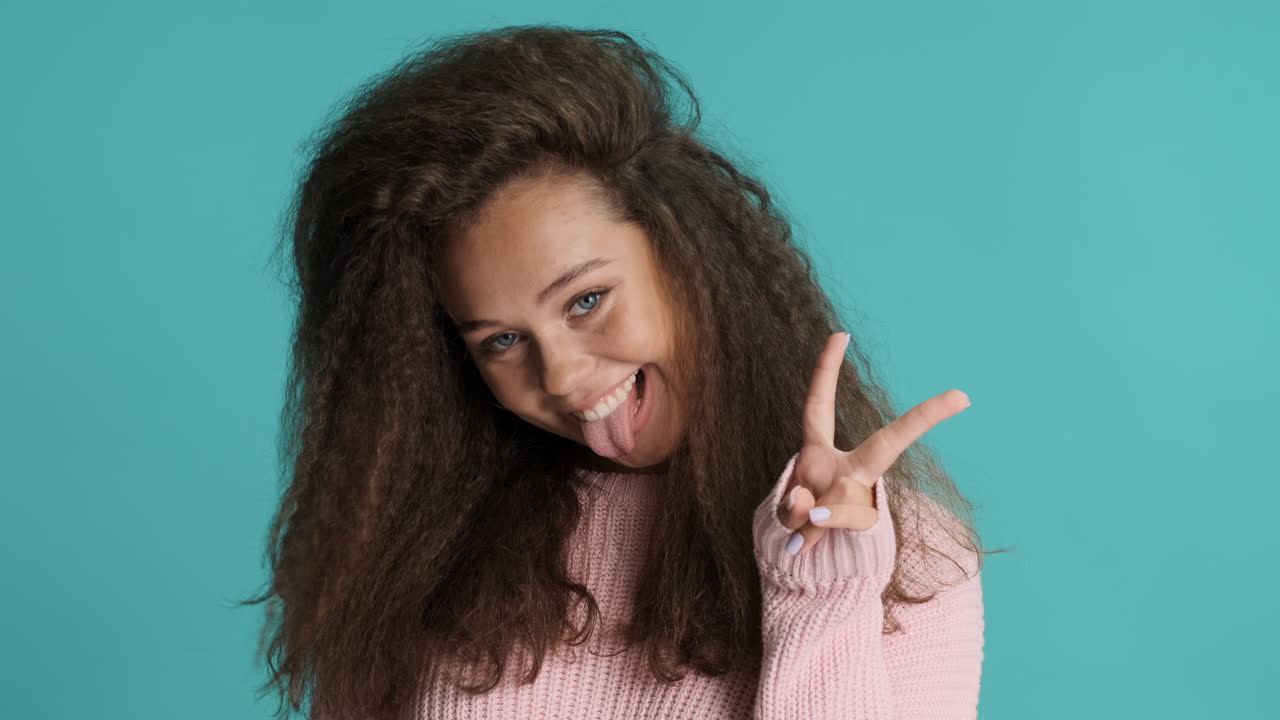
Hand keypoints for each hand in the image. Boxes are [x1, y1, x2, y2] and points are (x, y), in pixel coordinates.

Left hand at [777, 332, 971, 555]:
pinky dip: (809, 536)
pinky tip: (797, 547)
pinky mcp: (863, 525)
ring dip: (817, 515)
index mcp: (821, 450)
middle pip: (887, 443)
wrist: (811, 553)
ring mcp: (859, 496)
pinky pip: (836, 527)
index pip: (821, 406)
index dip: (825, 370)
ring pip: (846, 499)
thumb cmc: (802, 516)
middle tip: (962, 395)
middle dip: (919, 420)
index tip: (841, 333)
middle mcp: (848, 468)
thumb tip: (810, 509)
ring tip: (806, 521)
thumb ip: (793, 508)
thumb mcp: (789, 509)